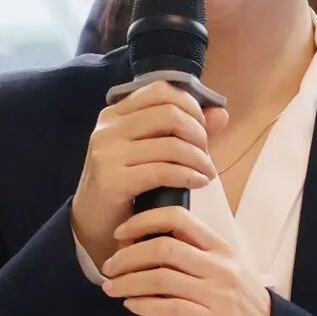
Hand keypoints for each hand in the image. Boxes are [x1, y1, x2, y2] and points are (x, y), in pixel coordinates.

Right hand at [72, 81, 227, 265]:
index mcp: (115, 114)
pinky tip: (198, 183)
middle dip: (198, 133)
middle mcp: (107, 128)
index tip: (202, 127)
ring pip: (171, 144)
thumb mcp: (154, 152)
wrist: (95, 225)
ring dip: (199, 159)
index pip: (161, 90)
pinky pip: (163, 171)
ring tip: (207, 173)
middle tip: (206, 154)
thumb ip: (186, 130)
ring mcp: (107, 154)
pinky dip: (189, 176)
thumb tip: (221, 113)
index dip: (190, 105)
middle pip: (170, 113)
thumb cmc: (128, 185)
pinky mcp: (112, 182)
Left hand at [99, 206, 271, 315]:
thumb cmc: (241, 304)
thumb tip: (148, 246)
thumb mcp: (226, 270)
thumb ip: (195, 256)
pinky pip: (168, 308)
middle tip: (109, 266)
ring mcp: (216, 293)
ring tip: (112, 287)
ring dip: (128, 282)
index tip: (122, 232)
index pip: (180, 218)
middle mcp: (219, 266)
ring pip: (161, 278)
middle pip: (164, 247)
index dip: (145, 221)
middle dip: (128, 255)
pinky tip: (131, 305)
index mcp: (221, 248)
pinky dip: (143, 305)